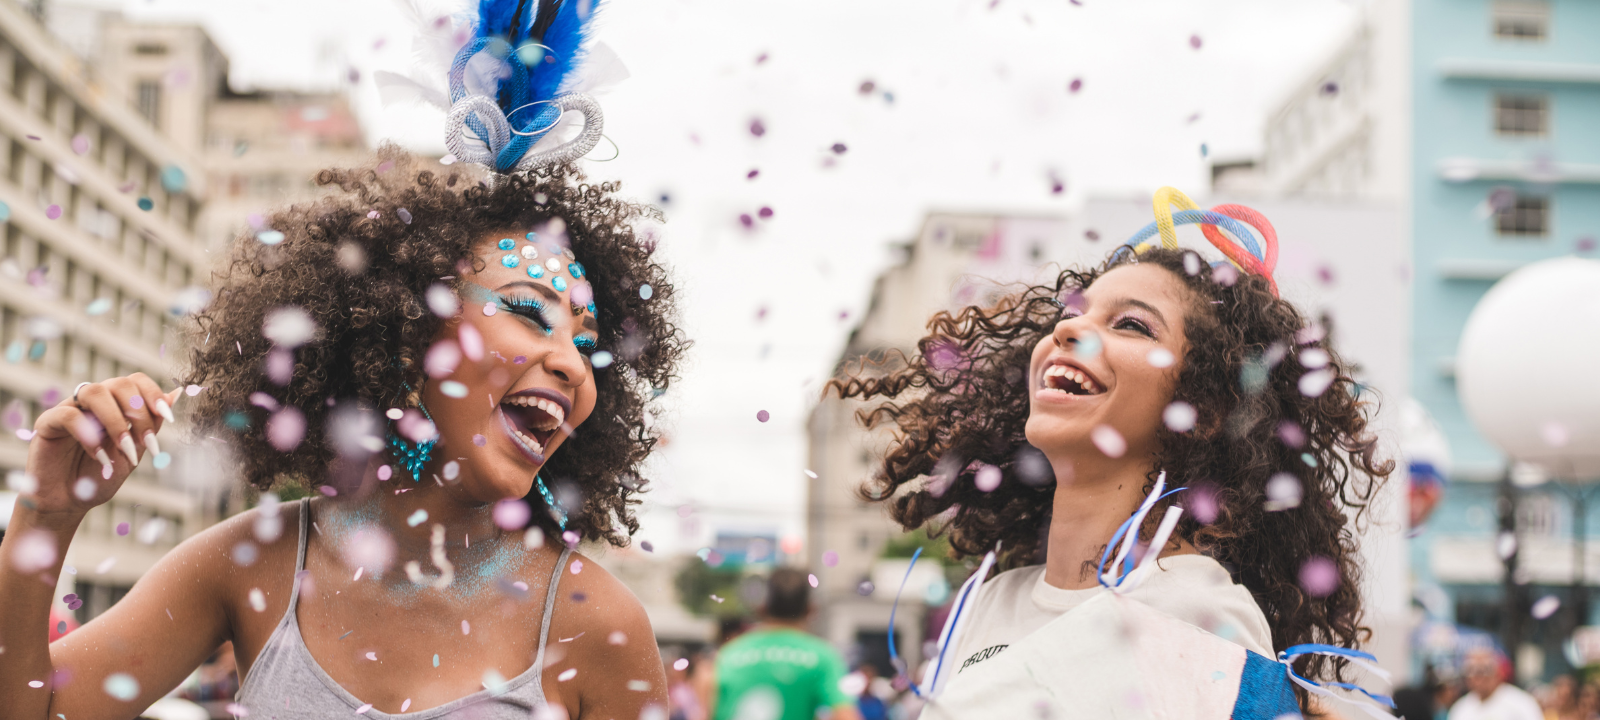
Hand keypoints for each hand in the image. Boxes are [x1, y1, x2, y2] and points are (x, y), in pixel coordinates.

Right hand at [23, 373, 180, 518]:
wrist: (68, 502)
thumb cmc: (101, 476)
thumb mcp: (134, 450)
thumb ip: (151, 423)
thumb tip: (176, 393)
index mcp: (115, 404)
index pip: (136, 381)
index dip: (154, 394)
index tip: (169, 418)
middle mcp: (92, 401)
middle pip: (119, 384)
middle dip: (139, 413)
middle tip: (146, 443)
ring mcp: (68, 408)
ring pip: (94, 392)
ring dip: (116, 421)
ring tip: (125, 449)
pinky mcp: (47, 423)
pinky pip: (68, 415)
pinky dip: (89, 435)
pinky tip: (101, 458)